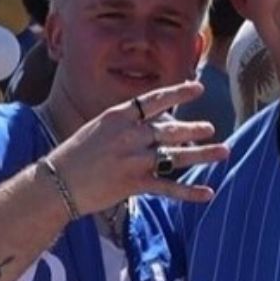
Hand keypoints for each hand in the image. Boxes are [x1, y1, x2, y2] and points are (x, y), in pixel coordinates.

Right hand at [49, 82, 228, 214]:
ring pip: (176, 155)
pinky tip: (208, 193)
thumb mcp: (97, 128)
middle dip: (194, 129)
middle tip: (211, 128)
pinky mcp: (134, 184)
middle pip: (170, 129)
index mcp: (118, 117)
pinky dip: (190, 192)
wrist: (56, 183)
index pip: (155, 100)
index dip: (179, 93)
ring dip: (202, 155)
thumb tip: (153, 121)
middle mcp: (129, 136)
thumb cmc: (73, 155)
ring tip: (223, 152)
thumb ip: (125, 124)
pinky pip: (169, 187)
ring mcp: (134, 160)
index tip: (198, 87)